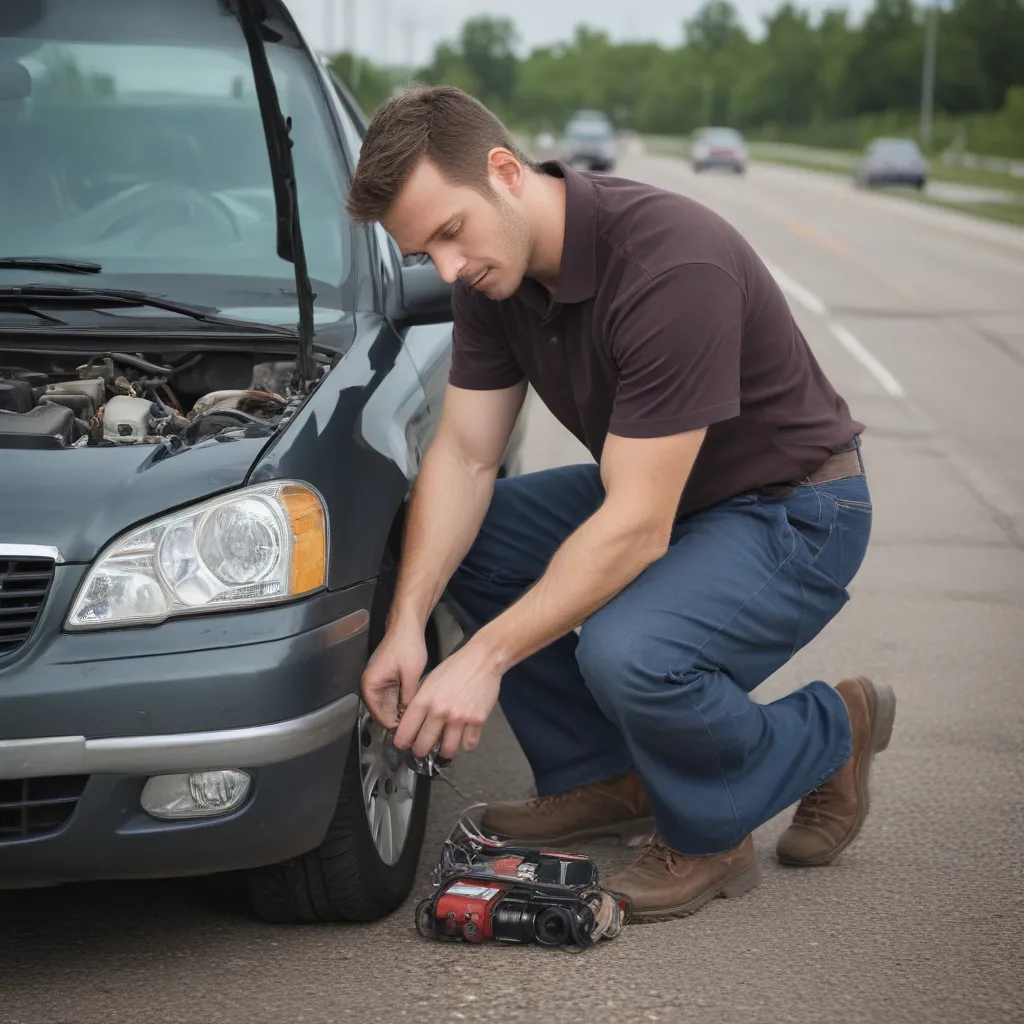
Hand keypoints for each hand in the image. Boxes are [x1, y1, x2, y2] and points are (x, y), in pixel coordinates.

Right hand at [360, 623, 427, 726]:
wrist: (407, 625)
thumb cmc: (406, 645)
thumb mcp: (411, 676)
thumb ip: (408, 698)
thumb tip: (409, 716)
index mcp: (370, 685)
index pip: (380, 717)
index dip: (395, 725)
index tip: (410, 732)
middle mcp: (370, 685)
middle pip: (383, 713)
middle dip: (398, 719)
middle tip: (416, 726)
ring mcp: (378, 681)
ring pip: (389, 705)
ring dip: (401, 710)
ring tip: (417, 716)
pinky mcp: (386, 678)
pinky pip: (393, 696)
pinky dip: (402, 700)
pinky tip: (415, 702)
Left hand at [392, 641, 501, 759]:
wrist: (482, 660)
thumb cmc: (455, 667)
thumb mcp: (430, 680)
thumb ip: (420, 701)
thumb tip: (412, 720)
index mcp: (424, 700)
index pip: (406, 731)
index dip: (402, 742)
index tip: (403, 745)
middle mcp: (440, 712)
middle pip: (424, 746)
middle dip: (420, 751)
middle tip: (422, 750)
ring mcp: (459, 718)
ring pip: (447, 750)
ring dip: (444, 752)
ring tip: (443, 750)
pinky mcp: (477, 721)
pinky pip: (469, 744)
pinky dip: (466, 743)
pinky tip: (464, 737)